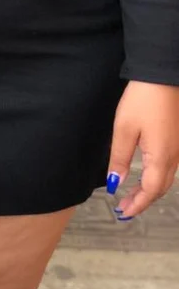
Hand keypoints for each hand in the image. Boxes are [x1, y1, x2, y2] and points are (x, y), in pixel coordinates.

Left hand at [106, 80, 178, 218]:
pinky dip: (158, 176)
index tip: (123, 213)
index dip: (137, 204)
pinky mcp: (178, 138)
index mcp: (161, 157)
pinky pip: (170, 165)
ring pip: (167, 177)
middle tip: (125, 207)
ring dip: (150, 189)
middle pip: (160, 187)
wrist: (163, 75)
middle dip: (143, 200)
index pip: (150, 191)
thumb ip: (120, 158)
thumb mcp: (124, 128)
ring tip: (132, 194)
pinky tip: (148, 173)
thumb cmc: (143, 100)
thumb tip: (115, 183)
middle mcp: (175, 156)